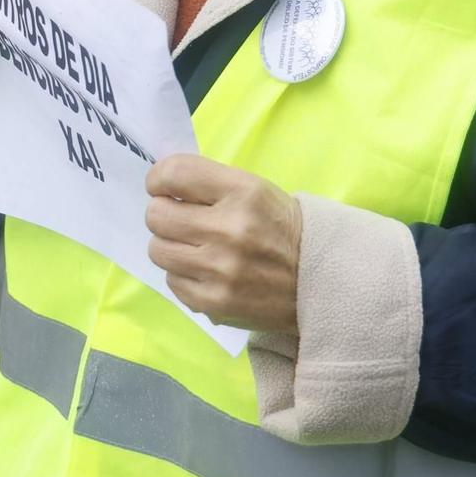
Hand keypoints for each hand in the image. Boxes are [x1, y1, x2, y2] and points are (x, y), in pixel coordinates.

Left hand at [146, 154, 301, 332]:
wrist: (319, 282)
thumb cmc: (281, 229)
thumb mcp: (256, 191)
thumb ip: (210, 184)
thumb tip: (161, 186)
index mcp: (243, 192)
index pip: (175, 174)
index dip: (158, 179)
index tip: (161, 187)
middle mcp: (229, 229)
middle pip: (156, 215)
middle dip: (164, 214)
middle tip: (181, 220)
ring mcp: (220, 269)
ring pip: (157, 249)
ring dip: (171, 246)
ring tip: (194, 247)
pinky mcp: (213, 302)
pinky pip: (171, 280)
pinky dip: (183, 275)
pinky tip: (207, 272)